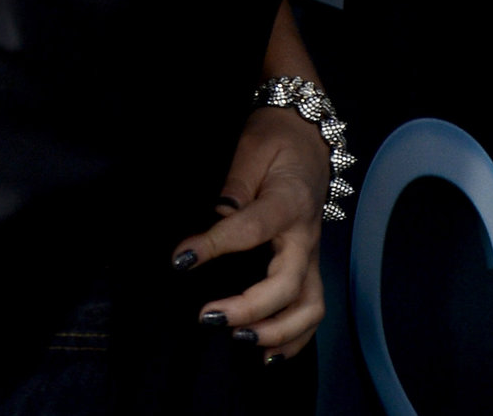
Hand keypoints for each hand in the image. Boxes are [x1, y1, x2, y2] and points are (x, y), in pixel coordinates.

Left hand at [171, 104, 328, 359]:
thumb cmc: (276, 141)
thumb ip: (235, 180)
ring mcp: (311, 256)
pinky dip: (293, 339)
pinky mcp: (310, 268)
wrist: (308, 140)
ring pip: (309, 308)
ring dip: (277, 332)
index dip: (215, 245)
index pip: (251, 229)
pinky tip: (265, 353)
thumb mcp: (253, 145)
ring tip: (238, 340)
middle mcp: (305, 236)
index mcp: (288, 201)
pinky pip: (312, 312)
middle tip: (207, 316)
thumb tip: (217, 213)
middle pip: (287, 284)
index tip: (180, 260)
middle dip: (250, 308)